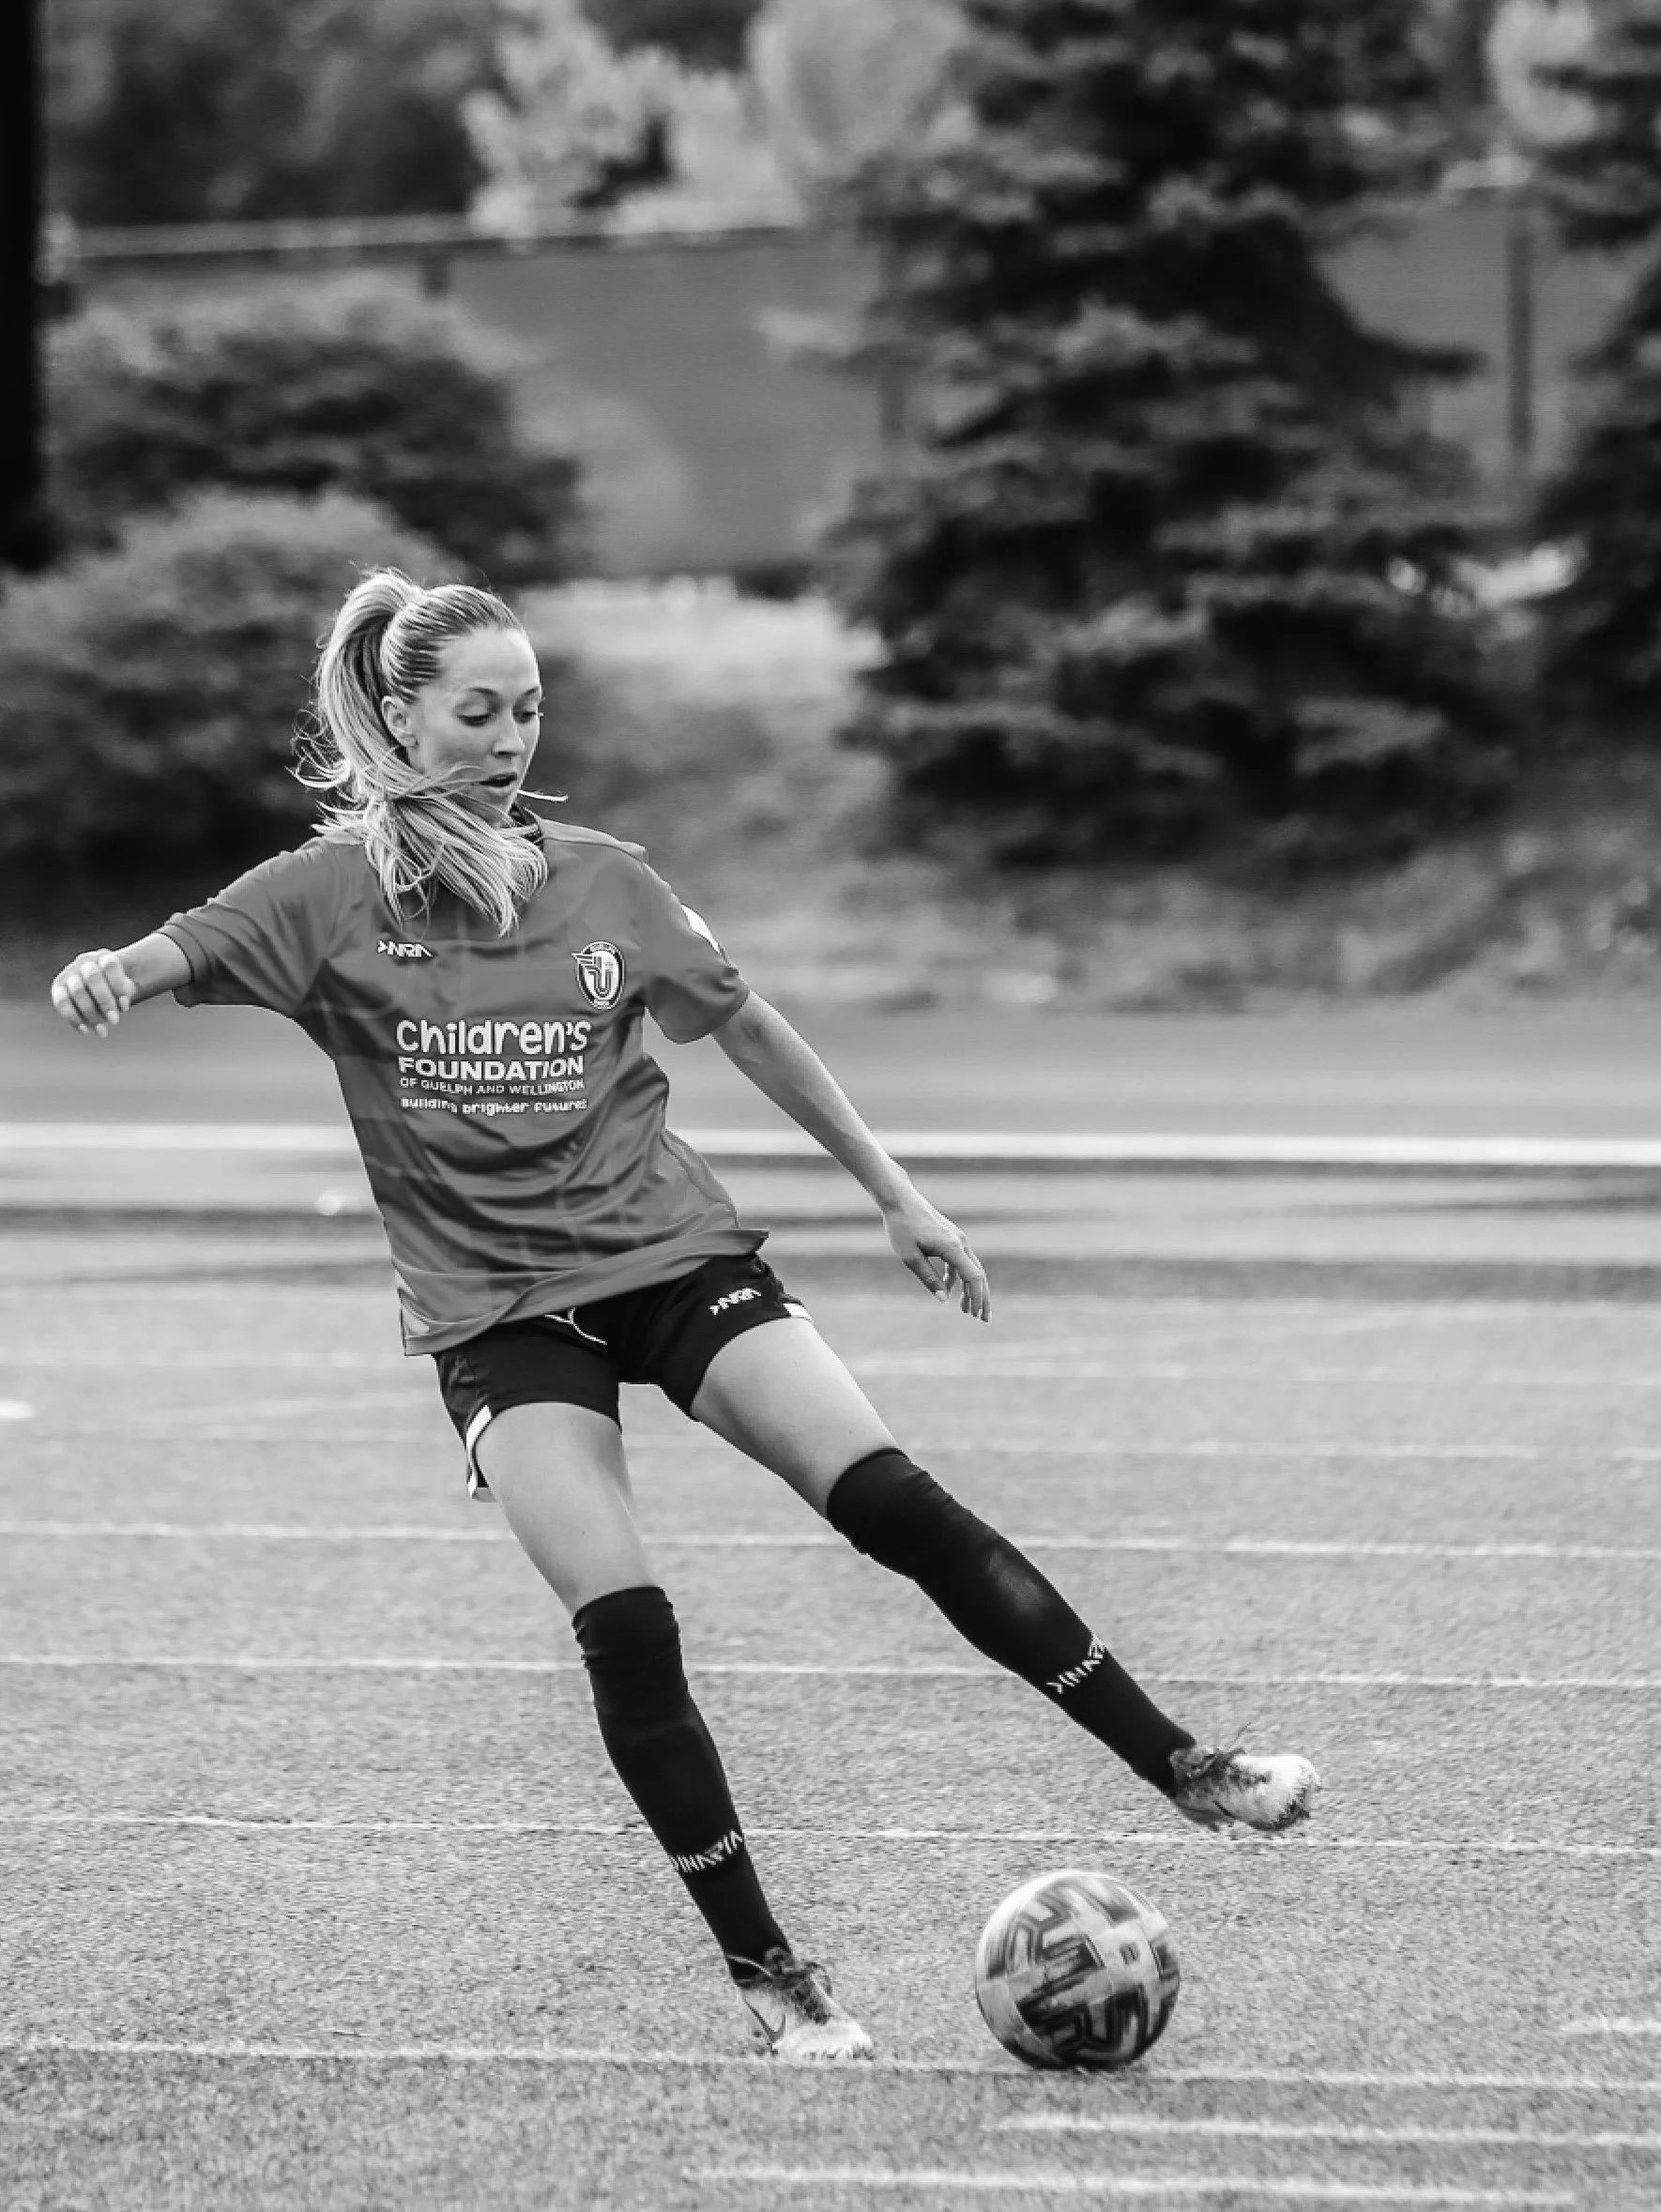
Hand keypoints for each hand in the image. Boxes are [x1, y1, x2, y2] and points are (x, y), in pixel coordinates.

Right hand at [51, 949, 134, 1037]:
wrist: (101, 987)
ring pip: (77, 990)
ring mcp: (70, 973)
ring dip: (90, 1013)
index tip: (125, 1007)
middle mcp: (85, 962)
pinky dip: (73, 1018)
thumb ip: (123, 994)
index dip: (118, 987)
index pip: (110, 965)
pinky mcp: (58, 987)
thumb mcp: (125, 990)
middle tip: (114, 1021)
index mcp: (104, 956)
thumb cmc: (117, 990)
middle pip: (92, 977)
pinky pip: (61, 1002)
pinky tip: (86, 1031)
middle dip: (104, 1001)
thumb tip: (121, 1006)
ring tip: (102, 1031)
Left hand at [881, 1187, 990, 1321]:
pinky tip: (949, 1290)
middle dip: (981, 1298)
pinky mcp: (951, 1238)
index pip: (974, 1277)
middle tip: (983, 1320)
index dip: (977, 1298)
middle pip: (978, 1275)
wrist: (900, 1201)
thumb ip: (928, 1278)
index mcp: (952, 1247)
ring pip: (971, 1268)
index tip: (976, 1316)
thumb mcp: (910, 1257)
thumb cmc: (902, 1227)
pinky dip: (957, 1277)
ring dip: (970, 1290)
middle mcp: (960, 1242)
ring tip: (967, 1310)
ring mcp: (957, 1239)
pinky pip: (960, 1261)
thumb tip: (943, 1300)